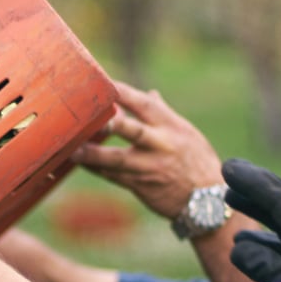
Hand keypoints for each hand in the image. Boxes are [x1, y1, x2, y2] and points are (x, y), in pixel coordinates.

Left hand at [72, 80, 224, 220]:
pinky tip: (78, 162)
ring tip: (73, 150)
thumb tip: (151, 93)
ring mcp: (149, 167)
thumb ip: (164, 113)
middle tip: (91, 118)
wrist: (207, 199)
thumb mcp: (186, 133)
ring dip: (93, 155)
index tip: (103, 82)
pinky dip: (95, 169)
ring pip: (117, 160)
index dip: (124, 93)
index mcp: (171, 126)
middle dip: (113, 124)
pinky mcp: (140, 186)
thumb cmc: (196, 160)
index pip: (146, 104)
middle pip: (134, 131)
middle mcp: (161, 144)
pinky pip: (112, 176)